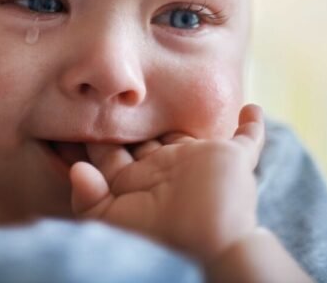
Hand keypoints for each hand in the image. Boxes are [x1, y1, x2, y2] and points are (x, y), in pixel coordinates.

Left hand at [69, 104, 265, 262]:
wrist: (209, 243)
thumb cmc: (158, 235)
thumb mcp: (112, 221)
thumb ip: (89, 198)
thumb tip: (75, 170)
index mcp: (135, 179)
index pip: (109, 152)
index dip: (93, 135)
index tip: (74, 110)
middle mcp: (163, 166)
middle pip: (142, 136)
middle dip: (128, 117)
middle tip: (111, 85)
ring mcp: (197, 161)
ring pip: (185, 131)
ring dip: (178, 113)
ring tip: (165, 84)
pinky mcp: (231, 158)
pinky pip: (248, 138)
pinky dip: (252, 124)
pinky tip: (252, 108)